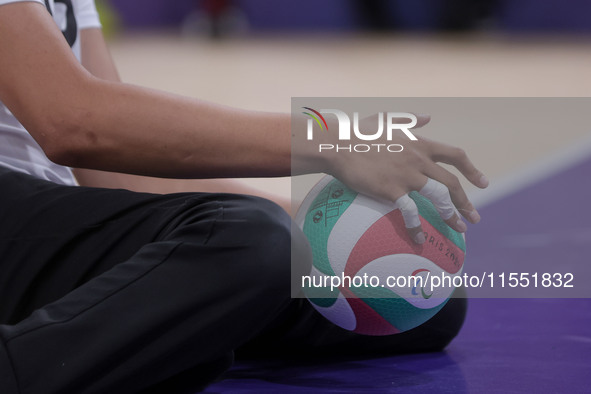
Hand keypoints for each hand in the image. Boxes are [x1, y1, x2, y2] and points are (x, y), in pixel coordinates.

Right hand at [324, 114, 488, 243]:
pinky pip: (410, 212)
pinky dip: (416, 227)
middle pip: (452, 182)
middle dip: (466, 202)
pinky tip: (419, 239)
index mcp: (420, 143)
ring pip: (439, 197)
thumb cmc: (358, 132)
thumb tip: (428, 117)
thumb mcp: (387, 119)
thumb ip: (410, 119)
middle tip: (475, 217)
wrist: (338, 144)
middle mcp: (419, 160)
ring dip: (451, 215)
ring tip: (458, 229)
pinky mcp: (392, 190)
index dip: (472, 170)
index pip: (455, 155)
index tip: (483, 183)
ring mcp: (407, 175)